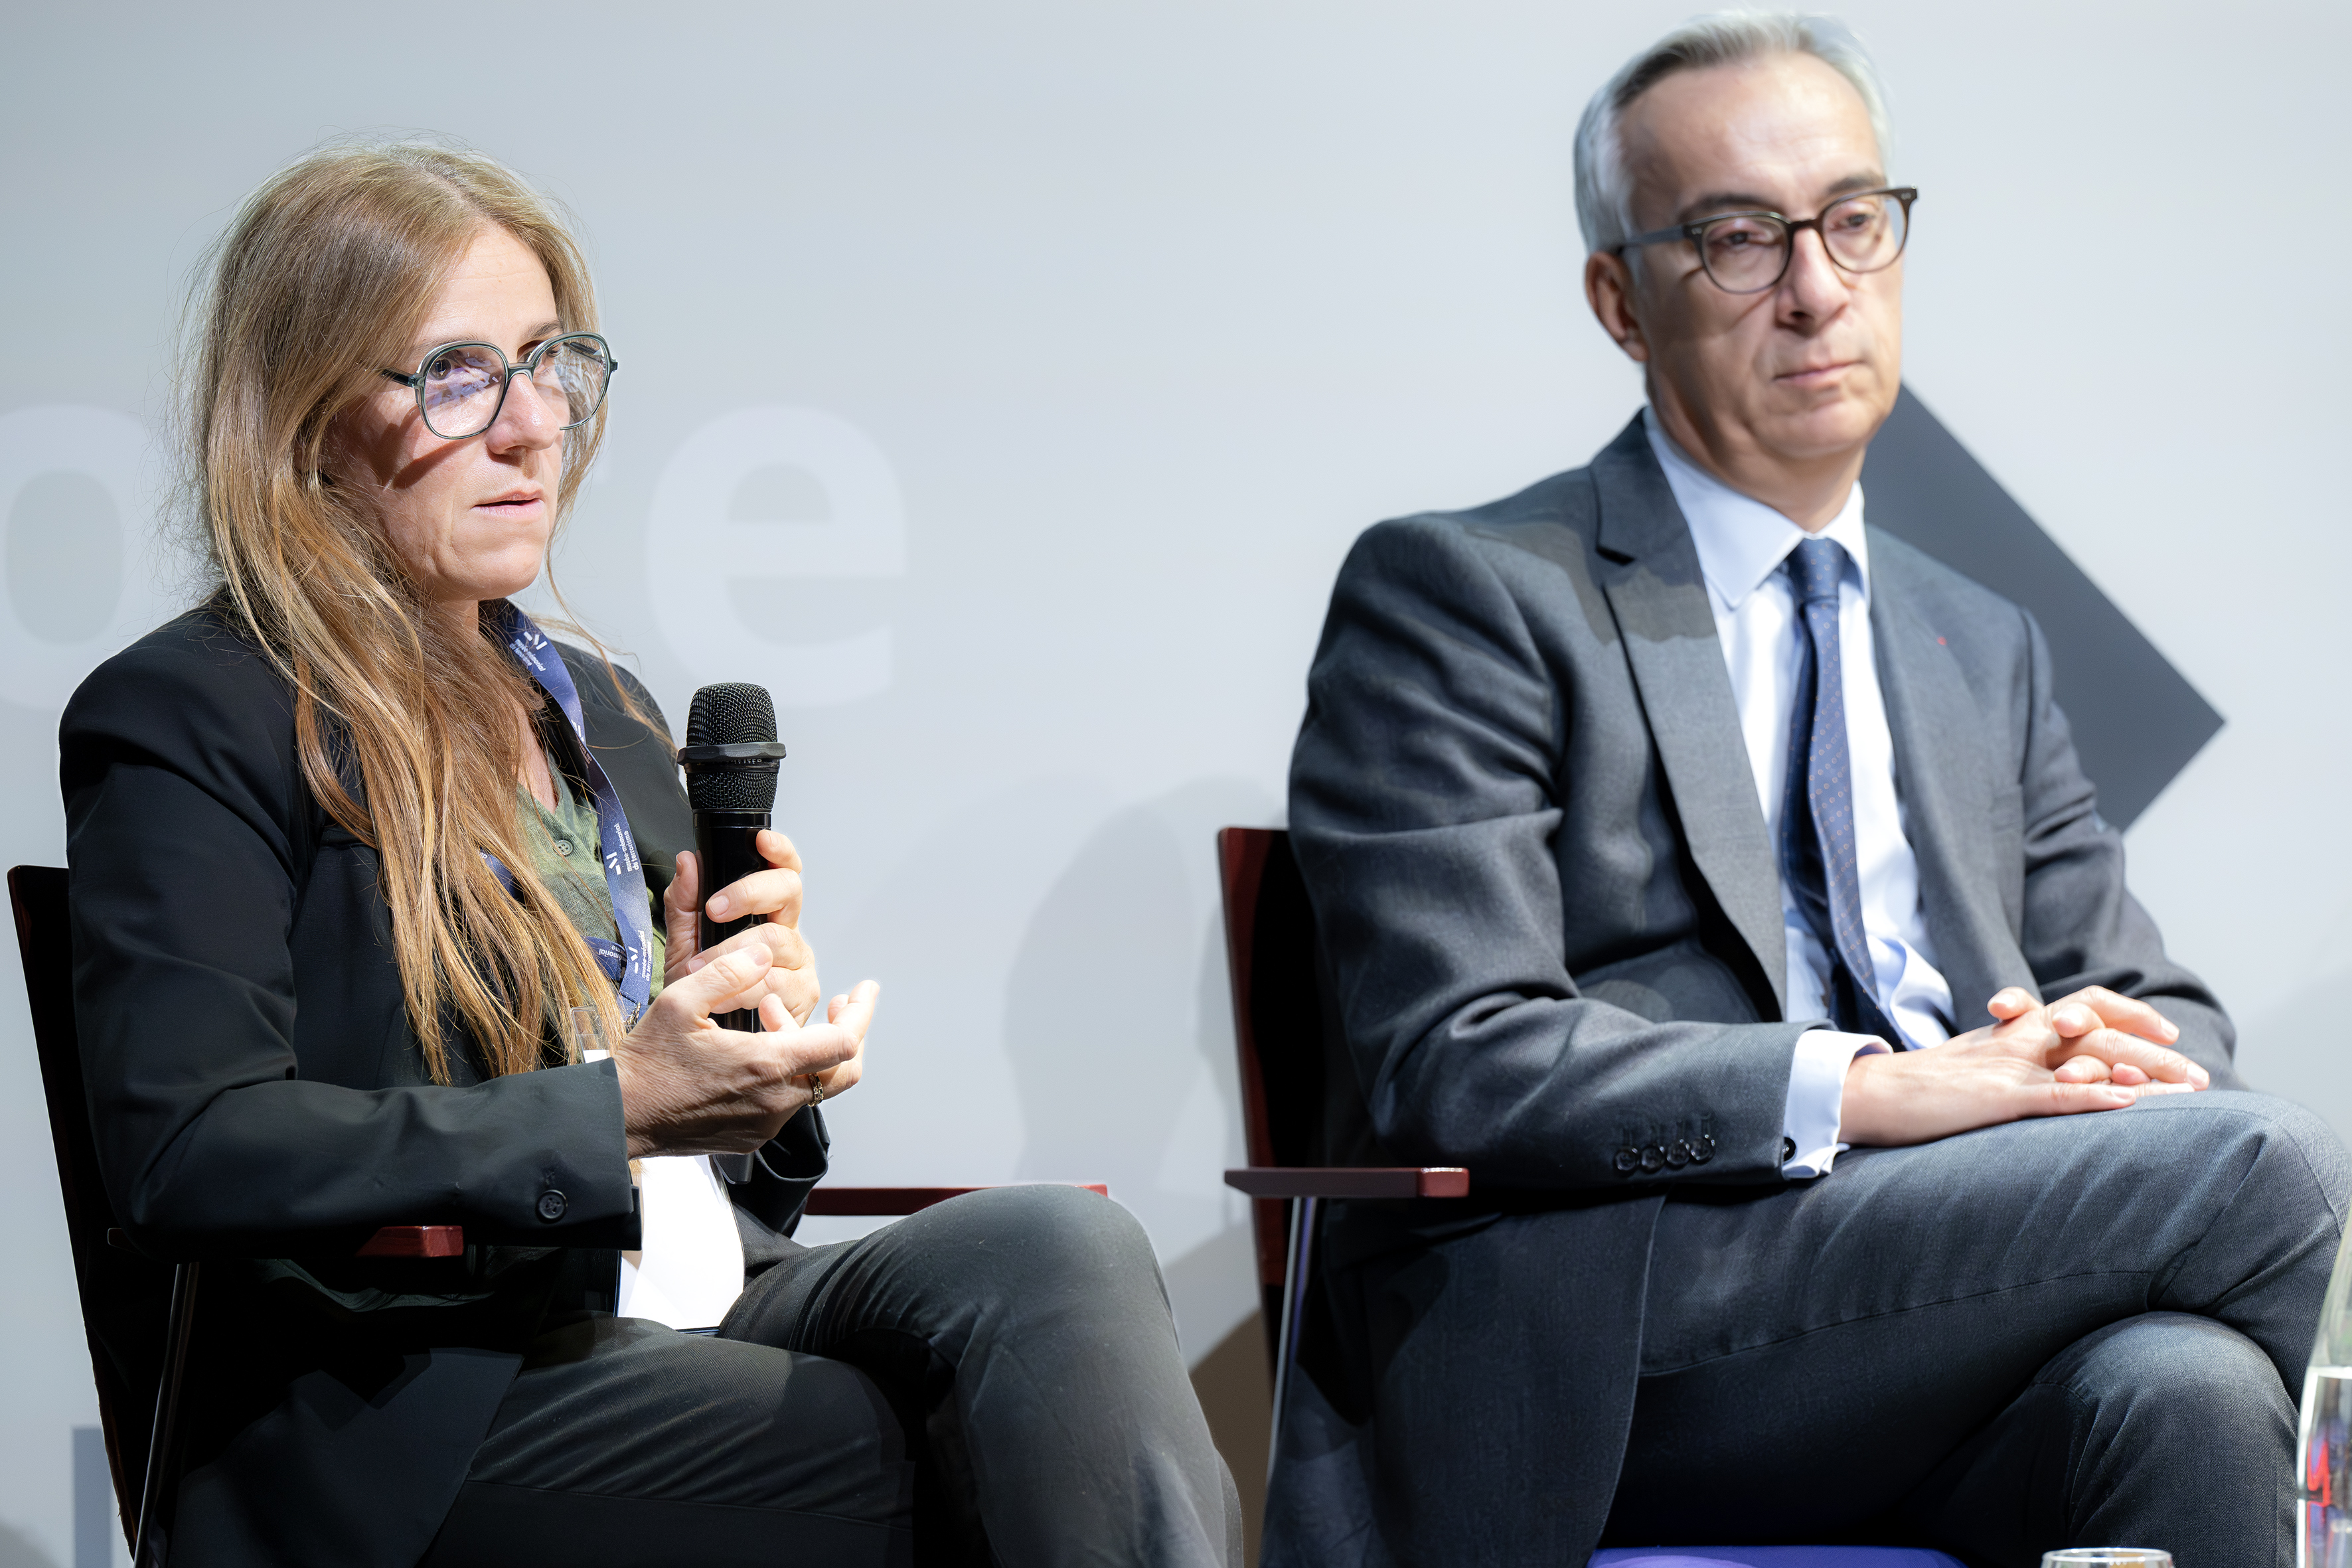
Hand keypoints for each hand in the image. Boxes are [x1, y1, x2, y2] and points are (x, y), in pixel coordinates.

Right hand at [614, 945, 879, 1158]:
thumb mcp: (681, 1001)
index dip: (863, 1013)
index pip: (844, 1044)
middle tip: (838, 1004)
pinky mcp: (750, 1137)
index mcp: (766, 1066)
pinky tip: (753, 1049)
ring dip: (803, 1047)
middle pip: (843, 1072)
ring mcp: (764, 1124)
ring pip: (812, 1086)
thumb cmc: (646, 1062)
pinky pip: (785, 1103)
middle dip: (848, 1033)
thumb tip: (764, 955)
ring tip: (769, 1014)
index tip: (864, 989)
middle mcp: (774, 1102)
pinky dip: (784, 1071)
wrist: (617, 1117)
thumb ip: (729, 973)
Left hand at [663, 830, 818, 1025]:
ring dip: (732, 954)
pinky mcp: (803, 995)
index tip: (761, 841)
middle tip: (713, 910)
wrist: (700, 1041)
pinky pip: (777, 984)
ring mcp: (800, 963)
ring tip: (700, 969)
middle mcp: (789, 933)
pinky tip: (723, 998)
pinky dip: (744, 990)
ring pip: (778, 940)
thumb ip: (684, 904)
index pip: (783, 870)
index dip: (779, 851)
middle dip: (748, 894)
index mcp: (767, 913)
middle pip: (788, 892)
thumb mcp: (683, 944)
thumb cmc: (700, 991)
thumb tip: (687, 861)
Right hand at [1839, 986, 2208, 1148]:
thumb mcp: (1975, 1071)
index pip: (2083, 1005)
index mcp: (2013, 1031)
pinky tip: (2125, 1101)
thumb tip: (2058, 1079)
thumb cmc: (1917, 1092)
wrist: (1866, 1094)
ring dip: (2143, 1072)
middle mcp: (2017, 1039)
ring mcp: (2008, 1066)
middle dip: (2155, 1051)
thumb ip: (2015, 1068)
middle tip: (2198, 1074)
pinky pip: (2050, 1093)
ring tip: (2186, 1090)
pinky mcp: (1993, 1097)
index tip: (2169, 1035)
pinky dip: (2090, 1095)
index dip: (2130, 1013)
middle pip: (2099, 1030)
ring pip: (2087, 1058)